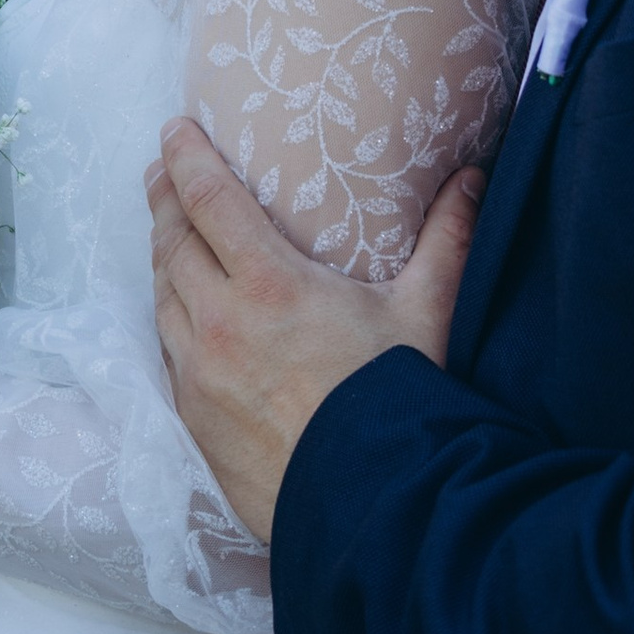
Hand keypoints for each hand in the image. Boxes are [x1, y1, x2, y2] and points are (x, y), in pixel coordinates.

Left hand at [147, 119, 482, 541]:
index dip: (186, 158)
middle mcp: (219, 323)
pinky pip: (167, 350)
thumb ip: (446, 240)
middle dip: (164, 200)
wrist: (367, 504)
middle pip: (172, 243)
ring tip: (168, 233)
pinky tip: (179, 312)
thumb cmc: (395, 404)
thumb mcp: (426, 314)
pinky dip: (169, 316)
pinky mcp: (192, 417)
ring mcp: (198, 373)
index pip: (208, 201)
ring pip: (161, 297)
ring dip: (162, 257)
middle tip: (163, 171)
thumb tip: (471, 177)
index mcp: (268, 285)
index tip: (174, 129)